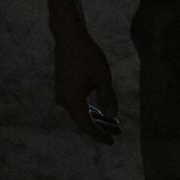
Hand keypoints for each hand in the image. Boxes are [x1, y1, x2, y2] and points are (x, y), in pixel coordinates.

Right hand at [53, 26, 119, 144]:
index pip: (86, 125)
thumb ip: (107, 97)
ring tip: (113, 123)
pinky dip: (89, 108)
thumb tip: (111, 116)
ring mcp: (62, 93)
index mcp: (72, 99)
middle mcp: (64, 99)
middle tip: (117, 132)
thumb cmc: (87, 56)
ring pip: (80, 111)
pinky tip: (101, 110)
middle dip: (100, 127)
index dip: (99, 134)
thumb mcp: (103, 77)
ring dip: (96, 118)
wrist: (70, 38)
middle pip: (82, 120)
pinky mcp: (64, 86)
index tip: (111, 141)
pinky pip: (77, 103)